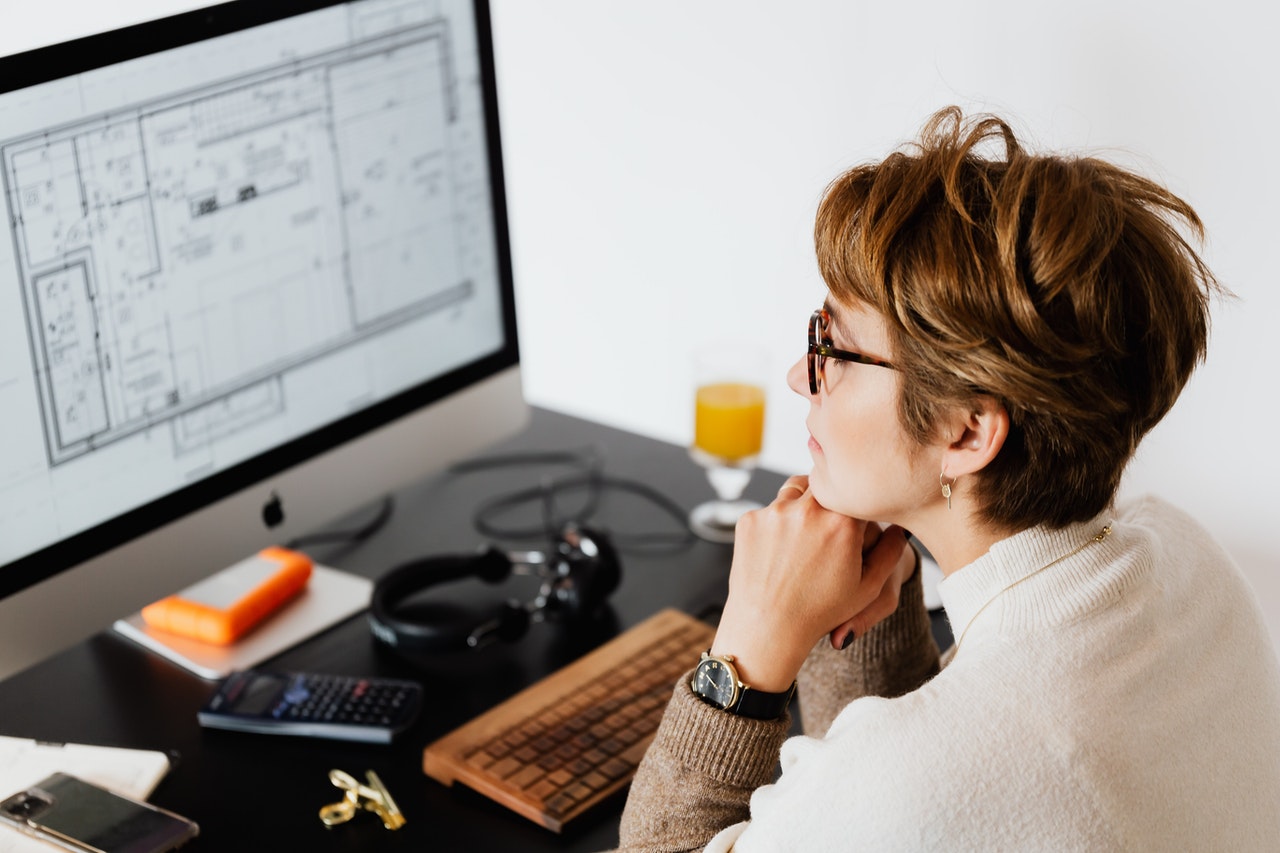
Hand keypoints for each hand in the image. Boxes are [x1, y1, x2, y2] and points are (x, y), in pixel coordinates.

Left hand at [709, 476, 914, 691]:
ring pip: (795, 489)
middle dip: (829, 499)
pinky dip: (776, 523)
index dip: (856, 507)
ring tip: (805, 538)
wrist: (767, 628)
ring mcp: (774, 513)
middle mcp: (807, 510)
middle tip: (828, 529)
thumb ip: (890, 551)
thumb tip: (900, 525)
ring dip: (803, 504)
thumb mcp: (868, 588)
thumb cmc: (820, 611)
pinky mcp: (749, 520)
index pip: (854, 494)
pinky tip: (779, 551)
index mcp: (843, 522)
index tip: (852, 523)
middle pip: (824, 483)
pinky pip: (769, 509)